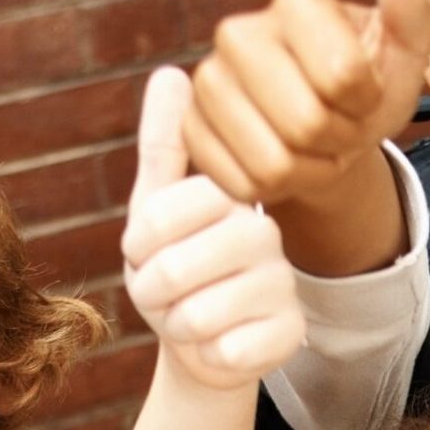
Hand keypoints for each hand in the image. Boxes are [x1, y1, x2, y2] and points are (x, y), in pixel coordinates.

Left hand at [121, 66, 305, 392]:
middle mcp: (264, 232)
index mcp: (228, 195)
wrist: (201, 342)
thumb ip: (163, 145)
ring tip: (192, 318)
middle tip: (167, 294)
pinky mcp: (291, 334)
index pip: (159, 216)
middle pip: (174, 270)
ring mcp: (283, 285)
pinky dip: (209, 356)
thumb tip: (173, 73)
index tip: (148, 250)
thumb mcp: (156, 205)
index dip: (138, 246)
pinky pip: (226, 352)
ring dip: (178, 328)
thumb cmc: (174, 266)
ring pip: (197, 317)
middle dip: (152, 294)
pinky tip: (222, 344)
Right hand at [186, 0, 429, 209]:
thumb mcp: (402, 47)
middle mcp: (236, 31)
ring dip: (310, 171)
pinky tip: (282, 166)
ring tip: (314, 148)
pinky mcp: (188, 132)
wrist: (322, 139)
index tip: (363, 94)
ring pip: (273, 162)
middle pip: (306, 123)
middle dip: (337, 142)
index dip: (364, 104)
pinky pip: (243, 185)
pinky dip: (275, 192)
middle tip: (339, 128)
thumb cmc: (367, 91)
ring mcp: (205, 82)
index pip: (343, 77)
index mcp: (293, 2)